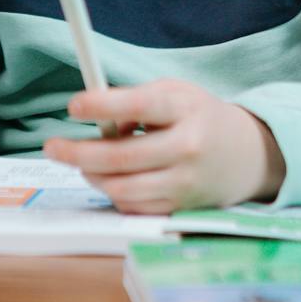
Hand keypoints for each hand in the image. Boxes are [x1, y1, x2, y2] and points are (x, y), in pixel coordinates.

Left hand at [41, 79, 285, 212]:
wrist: (248, 155)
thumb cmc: (199, 117)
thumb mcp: (175, 93)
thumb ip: (136, 100)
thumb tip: (97, 121)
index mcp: (185, 110)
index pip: (140, 107)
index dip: (103, 106)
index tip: (73, 106)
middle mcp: (187, 149)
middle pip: (122, 157)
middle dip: (78, 153)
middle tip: (52, 147)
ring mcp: (185, 183)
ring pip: (122, 188)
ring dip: (91, 175)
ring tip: (80, 162)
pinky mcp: (180, 208)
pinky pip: (133, 206)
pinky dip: (112, 192)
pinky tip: (107, 178)